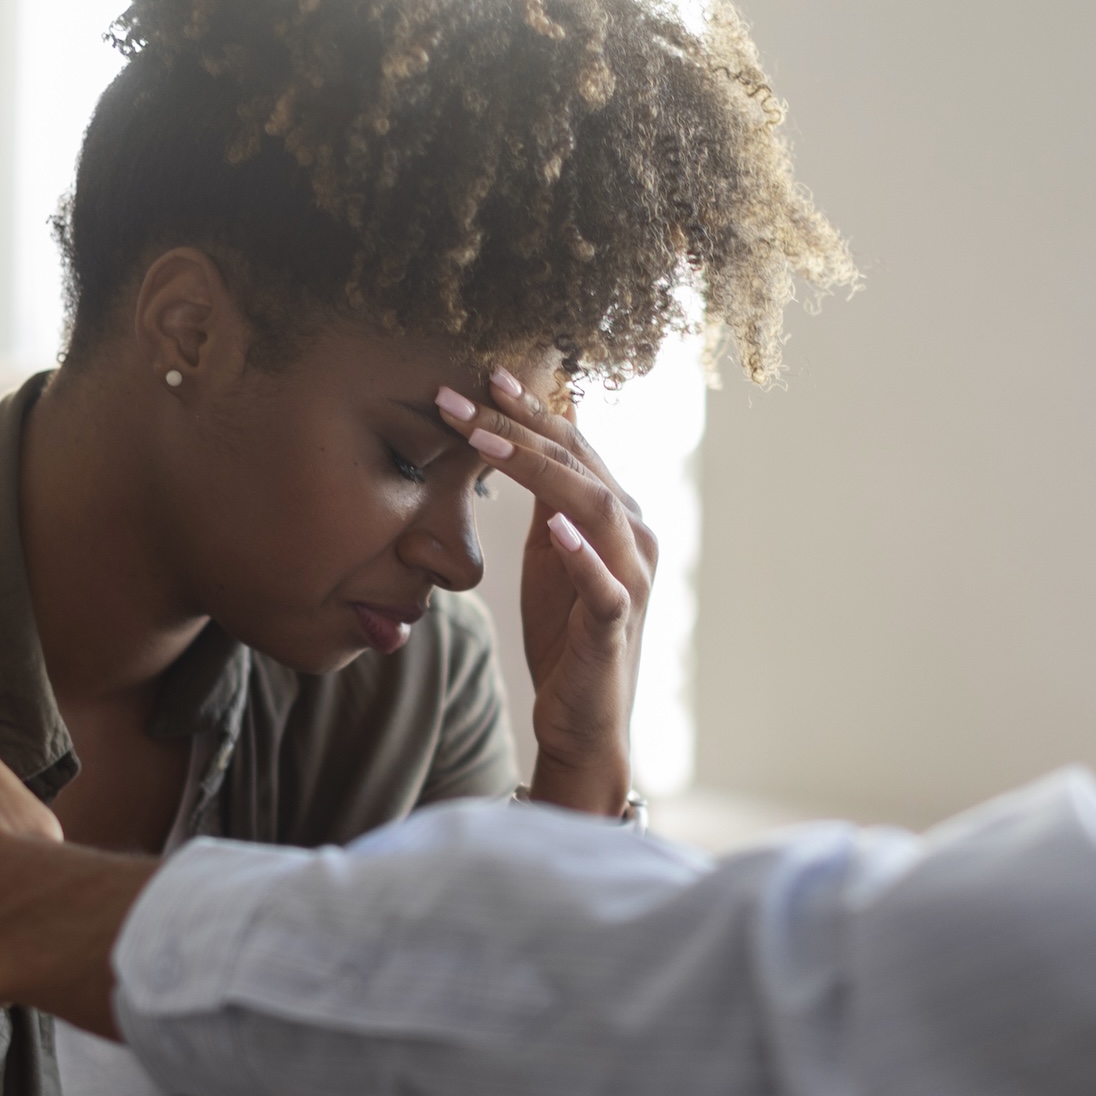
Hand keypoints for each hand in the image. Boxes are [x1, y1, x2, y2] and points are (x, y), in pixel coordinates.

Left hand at [435, 369, 656, 817]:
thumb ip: (544, 502)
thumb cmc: (563, 635)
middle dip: (520, 425)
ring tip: (486, 442)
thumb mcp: (548, 555)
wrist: (582, 720)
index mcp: (615, 514)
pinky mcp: (616, 625)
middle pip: (580, 463)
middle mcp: (635, 535)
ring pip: (594, 506)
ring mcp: (632, 578)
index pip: (573, 446)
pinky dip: (581, 554)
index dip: (529, 409)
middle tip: (461, 399)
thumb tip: (513, 441)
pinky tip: (552, 525)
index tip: (482, 376)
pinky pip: (606, 585)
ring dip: (539, 469)